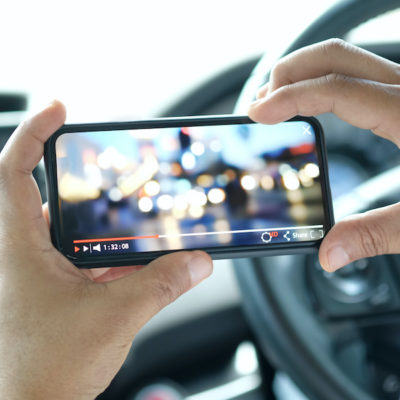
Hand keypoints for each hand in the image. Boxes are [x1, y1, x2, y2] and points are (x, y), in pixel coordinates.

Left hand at [0, 101, 212, 398]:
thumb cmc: (42, 372)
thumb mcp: (114, 317)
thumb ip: (162, 284)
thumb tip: (198, 262)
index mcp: (18, 247)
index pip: (16, 170)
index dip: (34, 133)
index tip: (59, 109)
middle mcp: (24, 254)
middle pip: (54, 197)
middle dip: (87, 183)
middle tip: (116, 171)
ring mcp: (38, 273)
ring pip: (73, 232)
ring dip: (107, 228)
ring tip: (138, 223)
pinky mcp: (54, 290)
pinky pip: (84, 260)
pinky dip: (110, 257)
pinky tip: (137, 263)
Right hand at [248, 39, 399, 271]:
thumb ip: (373, 235)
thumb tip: (327, 255)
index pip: (337, 89)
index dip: (291, 97)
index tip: (258, 112)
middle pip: (336, 56)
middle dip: (289, 72)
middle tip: (260, 102)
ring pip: (347, 59)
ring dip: (304, 73)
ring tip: (276, 102)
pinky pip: (358, 75)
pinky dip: (323, 82)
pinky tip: (312, 105)